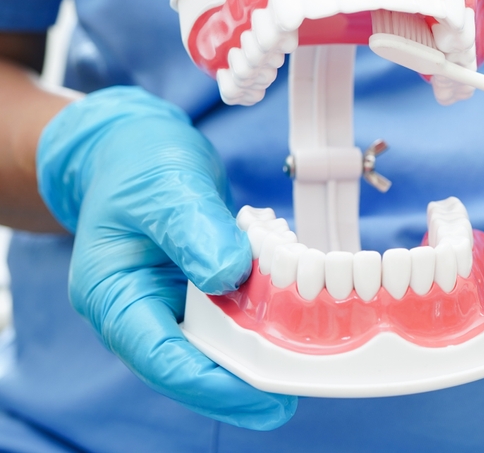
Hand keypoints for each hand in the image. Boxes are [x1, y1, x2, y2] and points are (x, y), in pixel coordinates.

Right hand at [36, 86, 295, 428]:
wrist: (132, 144)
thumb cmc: (138, 161)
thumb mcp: (166, 187)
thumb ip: (194, 230)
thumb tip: (228, 276)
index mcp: (113, 295)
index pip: (160, 357)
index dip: (212, 385)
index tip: (263, 399)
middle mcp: (139, 310)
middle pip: (192, 363)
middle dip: (245, 381)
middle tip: (300, 390)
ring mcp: (170, 302)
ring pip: (218, 345)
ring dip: (260, 352)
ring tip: (310, 364)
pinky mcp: (198, 290)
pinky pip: (232, 317)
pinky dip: (263, 319)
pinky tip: (300, 321)